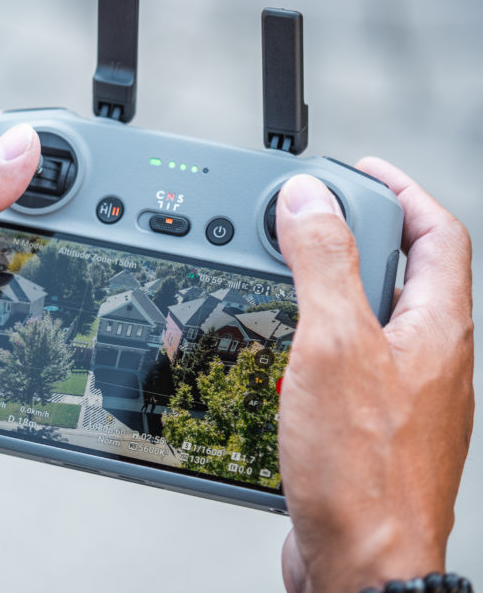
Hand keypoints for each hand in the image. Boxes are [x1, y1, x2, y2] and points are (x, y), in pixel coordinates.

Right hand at [275, 161, 473, 592]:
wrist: (364, 562)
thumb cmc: (364, 468)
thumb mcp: (334, 344)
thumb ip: (323, 265)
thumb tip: (310, 202)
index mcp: (437, 327)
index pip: (436, 233)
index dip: (401, 190)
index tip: (361, 171)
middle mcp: (430, 358)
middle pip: (405, 271)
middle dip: (358, 235)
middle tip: (310, 220)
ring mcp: (405, 395)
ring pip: (374, 318)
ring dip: (333, 288)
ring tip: (288, 278)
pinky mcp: (372, 426)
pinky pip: (351, 362)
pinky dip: (319, 340)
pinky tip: (287, 355)